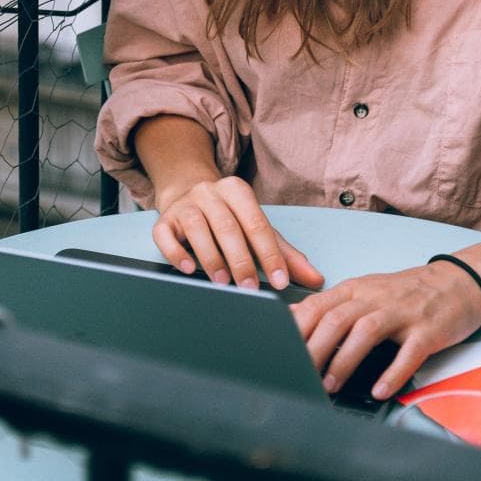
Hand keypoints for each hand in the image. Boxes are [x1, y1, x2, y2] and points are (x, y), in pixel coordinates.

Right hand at [150, 176, 324, 290]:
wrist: (187, 193)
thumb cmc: (229, 217)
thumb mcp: (258, 229)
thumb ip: (285, 254)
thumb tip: (316, 279)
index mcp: (238, 191)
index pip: (257, 224)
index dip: (270, 254)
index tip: (279, 281)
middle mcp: (210, 193)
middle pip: (227, 226)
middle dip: (241, 260)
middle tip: (250, 288)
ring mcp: (184, 205)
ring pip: (197, 228)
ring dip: (211, 257)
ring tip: (222, 282)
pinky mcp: (164, 220)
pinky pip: (165, 235)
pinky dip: (176, 252)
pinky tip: (189, 269)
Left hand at [291, 261, 480, 399]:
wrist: (458, 281)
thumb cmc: (407, 293)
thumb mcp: (365, 291)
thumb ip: (331, 305)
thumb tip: (292, 316)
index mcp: (356, 289)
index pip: (318, 305)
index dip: (296, 329)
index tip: (280, 352)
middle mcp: (376, 298)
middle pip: (336, 319)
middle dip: (314, 348)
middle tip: (300, 374)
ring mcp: (403, 312)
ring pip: (366, 332)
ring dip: (345, 360)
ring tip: (330, 385)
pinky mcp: (428, 330)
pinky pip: (408, 353)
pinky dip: (392, 373)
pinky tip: (379, 390)